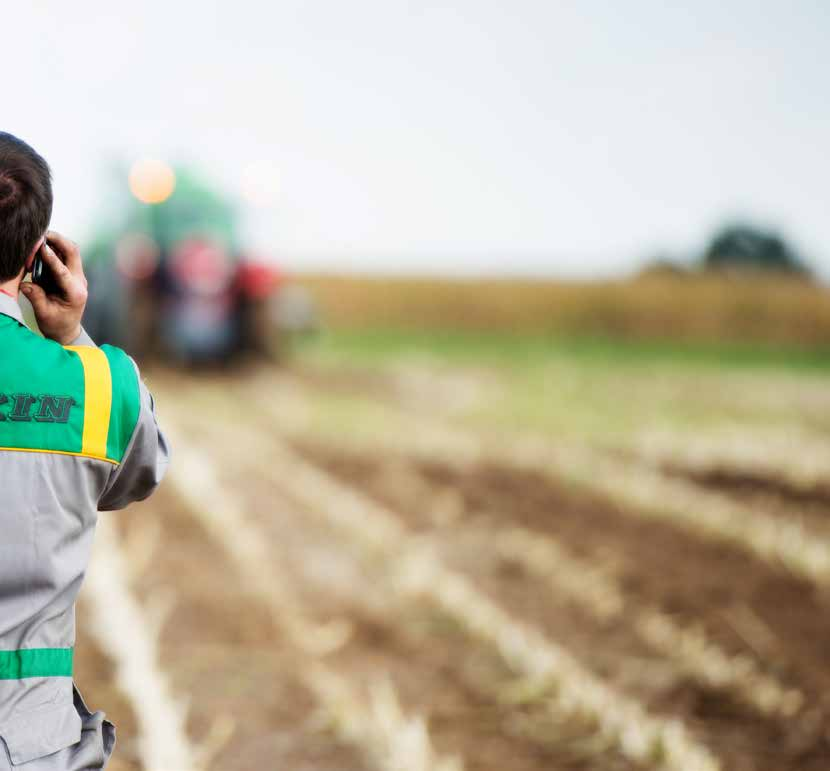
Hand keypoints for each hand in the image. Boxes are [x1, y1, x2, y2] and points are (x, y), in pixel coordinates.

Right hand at [21, 230, 88, 344]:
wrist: (67, 330)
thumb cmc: (57, 324)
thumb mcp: (44, 314)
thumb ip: (36, 297)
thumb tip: (24, 283)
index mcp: (75, 293)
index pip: (63, 271)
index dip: (51, 258)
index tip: (41, 247)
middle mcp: (80, 281)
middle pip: (73, 252)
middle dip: (58, 240)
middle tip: (40, 234)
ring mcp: (78, 276)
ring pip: (70, 251)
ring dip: (55, 242)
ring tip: (37, 241)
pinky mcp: (72, 274)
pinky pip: (65, 256)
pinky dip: (54, 248)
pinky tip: (40, 249)